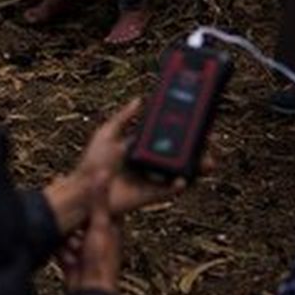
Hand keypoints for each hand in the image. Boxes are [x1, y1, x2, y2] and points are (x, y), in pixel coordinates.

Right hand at [63, 177, 120, 293]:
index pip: (99, 203)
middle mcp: (99, 236)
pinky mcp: (73, 260)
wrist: (90, 293)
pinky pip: (62, 249)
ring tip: (69, 246)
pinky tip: (64, 257)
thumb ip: (99, 200)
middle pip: (80, 219)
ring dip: (66, 240)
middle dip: (71, 220)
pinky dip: (61, 252)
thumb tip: (103, 172)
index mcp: (111, 225)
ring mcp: (85, 249)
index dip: (87, 195)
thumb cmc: (101, 261)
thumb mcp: (100, 225)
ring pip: (69, 234)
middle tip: (63, 213)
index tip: (74, 185)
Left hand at [80, 99, 197, 215]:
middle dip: (197, 147)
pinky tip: (186, 177)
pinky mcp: (152, 194)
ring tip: (208, 160)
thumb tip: (138, 100)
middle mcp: (149, 161)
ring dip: (196, 166)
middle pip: (179, 153)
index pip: (167, 135)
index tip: (197, 120)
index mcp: (141, 146)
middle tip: (209, 138)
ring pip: (180, 171)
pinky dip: (180, 184)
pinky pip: (171, 190)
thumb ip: (122, 118)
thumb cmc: (91, 164)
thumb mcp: (106, 134)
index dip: (182, 129)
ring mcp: (152, 178)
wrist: (84, 190)